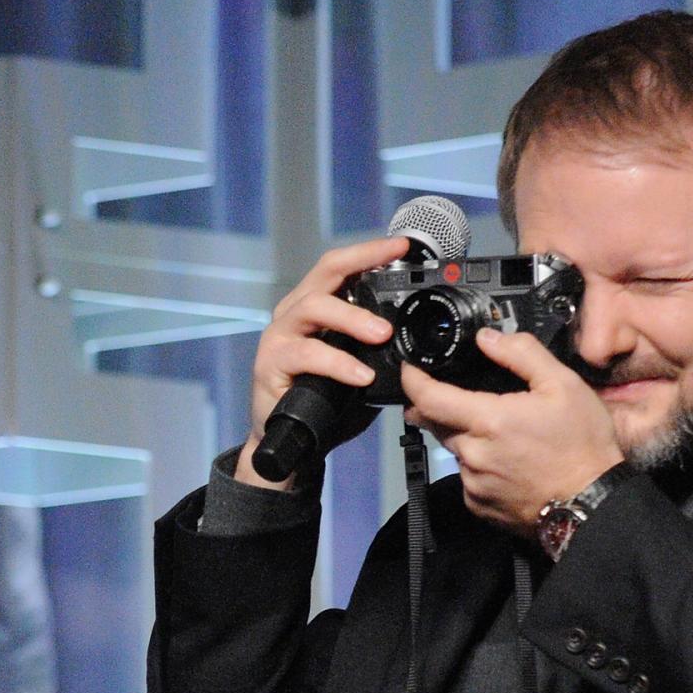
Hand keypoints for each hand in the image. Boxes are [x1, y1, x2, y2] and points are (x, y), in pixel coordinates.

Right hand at [235, 235, 411, 489]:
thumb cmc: (328, 404)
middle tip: (398, 271)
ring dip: (353, 317)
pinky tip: (362, 376)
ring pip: (315, 307)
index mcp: (316, 306)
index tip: (403, 245)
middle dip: (363, 263)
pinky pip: (307, 354)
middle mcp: (294, 312)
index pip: (342, 267)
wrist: (293, 447)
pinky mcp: (271, 363)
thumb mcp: (362, 368)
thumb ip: (380, 349)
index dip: (371, 252)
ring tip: (384, 334)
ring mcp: (280, 335)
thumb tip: (421, 339)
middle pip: (326, 272)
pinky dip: (338, 363)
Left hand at [398, 326, 623, 534]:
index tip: (410, 369)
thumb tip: (487, 338)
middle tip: (470, 399)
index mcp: (488, 421)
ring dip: (468, 438)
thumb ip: (522, 354)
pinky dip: (479, 466)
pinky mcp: (478, 506)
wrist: (593, 505)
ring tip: (505, 436)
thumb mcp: (563, 386)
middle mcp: (472, 455)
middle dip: (444, 407)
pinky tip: (508, 463)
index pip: (428, 397)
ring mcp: (473, 484)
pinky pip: (467, 478)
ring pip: (455, 451)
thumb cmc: (583, 445)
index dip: (412, 380)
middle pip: (438, 423)